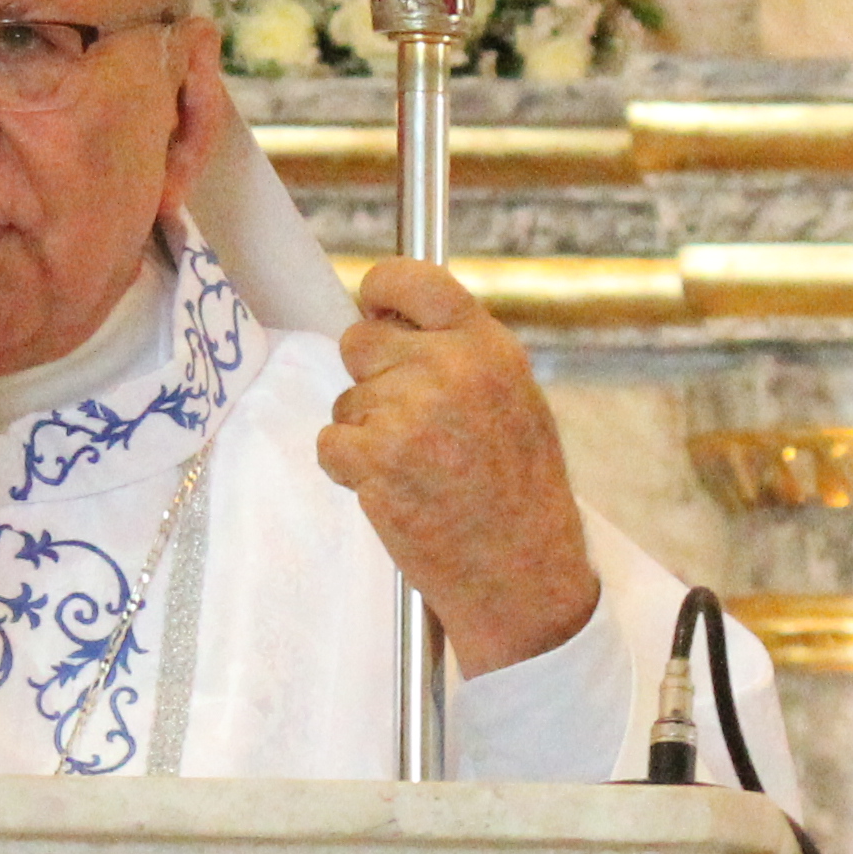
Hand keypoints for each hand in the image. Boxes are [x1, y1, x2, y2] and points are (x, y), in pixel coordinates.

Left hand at [319, 258, 596, 671]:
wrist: (522, 573)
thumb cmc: (520, 493)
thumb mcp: (514, 400)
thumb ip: (462, 356)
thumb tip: (393, 322)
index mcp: (488, 348)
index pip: (412, 281)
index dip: (381, 290)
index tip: (374, 305)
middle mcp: (449, 369)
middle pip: (360, 341)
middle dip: (372, 380)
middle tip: (409, 426)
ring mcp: (409, 413)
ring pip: (347, 401)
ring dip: (366, 435)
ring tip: (417, 471)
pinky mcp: (375, 459)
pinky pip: (330, 443)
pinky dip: (349, 469)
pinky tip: (393, 491)